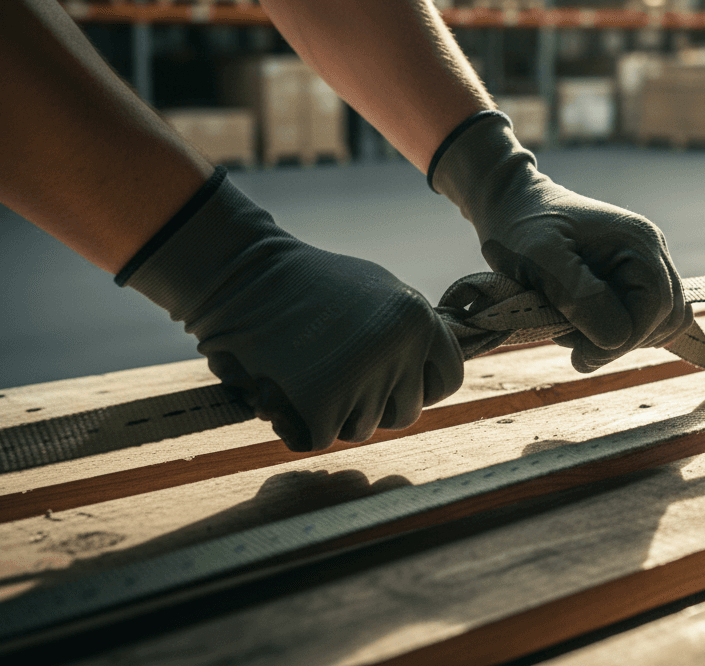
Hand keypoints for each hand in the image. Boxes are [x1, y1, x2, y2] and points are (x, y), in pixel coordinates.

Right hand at [120, 171, 463, 449]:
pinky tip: (285, 388)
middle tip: (337, 373)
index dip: (422, 385)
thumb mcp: (377, 293)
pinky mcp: (325, 407)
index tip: (395, 381)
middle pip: (406, 412)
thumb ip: (407, 331)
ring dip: (335, 412)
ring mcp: (365, 379)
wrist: (245, 278)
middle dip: (374, 403)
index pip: (449, 378)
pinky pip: (323, 437)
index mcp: (418, 320)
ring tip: (308, 368)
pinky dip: (301, 423)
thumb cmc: (308, 284)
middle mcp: (402, 349)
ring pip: (363, 427)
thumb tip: (427, 369)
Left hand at [431, 114, 691, 371]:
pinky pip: (639, 319)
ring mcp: (642, 264)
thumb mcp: (541, 258)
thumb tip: (618, 339)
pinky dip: (612, 332)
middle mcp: (651, 251)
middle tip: (571, 340)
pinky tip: (579, 324)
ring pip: (655, 324)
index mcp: (639, 243)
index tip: (579, 353)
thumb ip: (580, 295)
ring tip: (571, 327)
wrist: (510, 205)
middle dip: (619, 341)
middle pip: (664, 319)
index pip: (658, 309)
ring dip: (616, 338)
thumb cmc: (520, 228)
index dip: (624, 340)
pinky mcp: (628, 277)